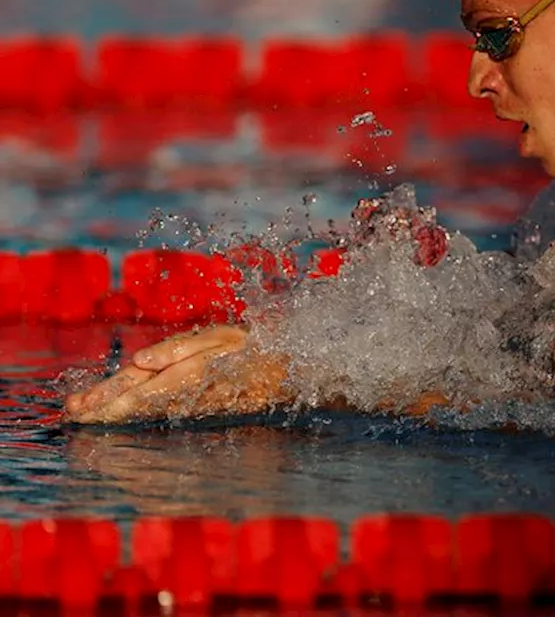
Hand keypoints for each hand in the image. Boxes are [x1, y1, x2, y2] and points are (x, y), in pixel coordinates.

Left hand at [63, 325, 289, 424]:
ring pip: (144, 409)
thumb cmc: (250, 348)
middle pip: (133, 403)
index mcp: (183, 375)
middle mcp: (182, 394)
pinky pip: (159, 411)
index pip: (134, 390)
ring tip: (87, 412)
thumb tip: (141, 359)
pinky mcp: (195, 408)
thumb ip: (179, 349)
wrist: (284, 372)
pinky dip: (137, 414)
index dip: (104, 399)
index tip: (79, 407)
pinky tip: (123, 413)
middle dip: (102, 408)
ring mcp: (188, 404)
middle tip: (72, 414)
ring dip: (114, 412)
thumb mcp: (219, 338)